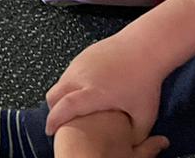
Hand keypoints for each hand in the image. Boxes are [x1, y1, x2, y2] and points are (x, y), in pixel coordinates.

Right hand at [46, 36, 163, 140]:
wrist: (144, 48)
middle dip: (53, 110)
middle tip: (61, 121)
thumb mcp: (144, 115)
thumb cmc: (144, 80)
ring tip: (76, 107)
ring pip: (60, 83)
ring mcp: (79, 64)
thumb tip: (128, 145)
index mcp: (94, 93)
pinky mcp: (81, 56)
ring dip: (61, 97)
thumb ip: (135, 135)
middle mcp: (81, 76)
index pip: (65, 108)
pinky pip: (68, 74)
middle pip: (54, 95)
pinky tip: (86, 91)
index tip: (50, 130)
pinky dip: (69, 86)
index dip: (54, 121)